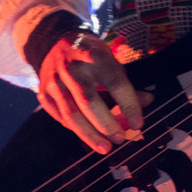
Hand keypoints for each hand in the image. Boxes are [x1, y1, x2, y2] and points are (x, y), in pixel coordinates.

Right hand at [36, 31, 146, 153]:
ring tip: (106, 148)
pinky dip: (77, 129)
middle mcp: (72, 69)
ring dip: (90, 135)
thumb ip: (125, 82)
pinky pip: (61, 118)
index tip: (139, 124)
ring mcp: (55, 82)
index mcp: (94, 56)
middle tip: (121, 139)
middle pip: (89, 102)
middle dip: (107, 124)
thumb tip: (147, 101)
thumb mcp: (110, 59)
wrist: (52, 43)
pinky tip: (89, 136)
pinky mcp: (44, 94)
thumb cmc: (88, 54)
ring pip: (72, 115)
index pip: (115, 83)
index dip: (129, 105)